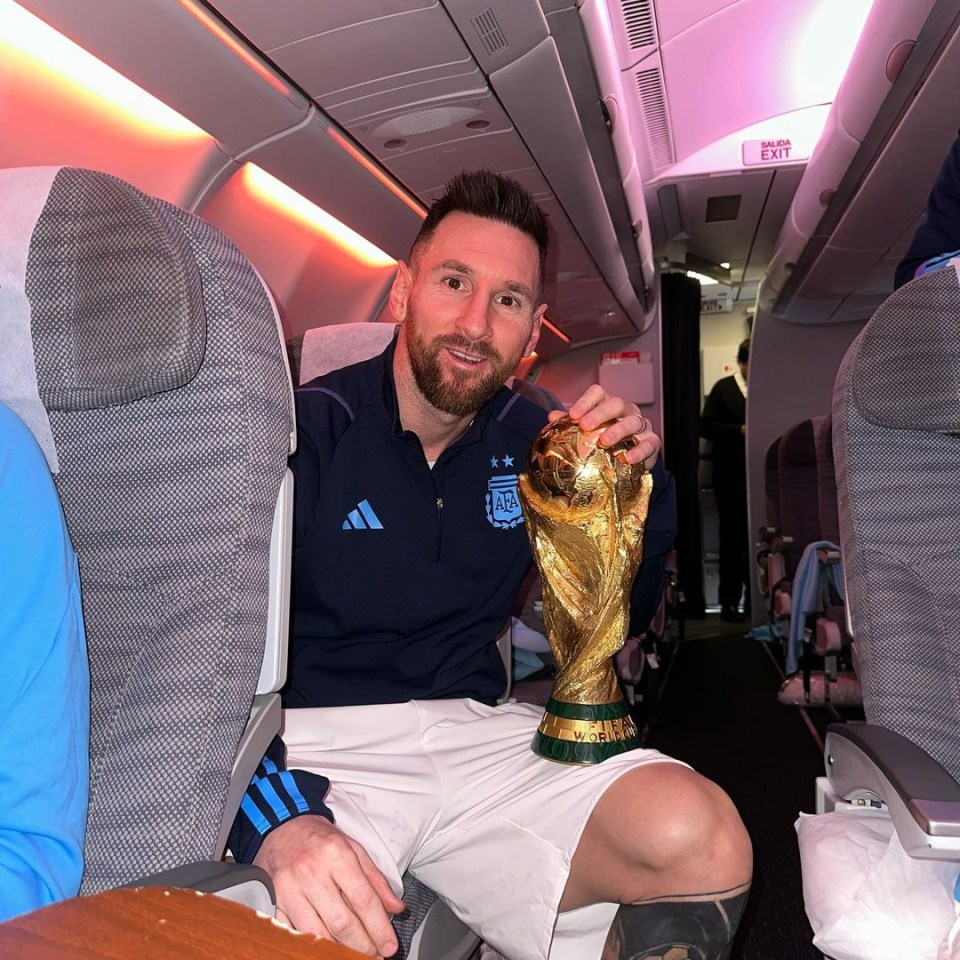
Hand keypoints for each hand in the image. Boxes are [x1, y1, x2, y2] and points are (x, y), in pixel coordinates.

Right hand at [253, 814, 404, 957]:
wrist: (283, 827)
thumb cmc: (321, 839)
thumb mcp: (354, 848)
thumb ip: (376, 880)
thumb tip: (396, 908)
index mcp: (336, 856)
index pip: (363, 900)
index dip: (379, 928)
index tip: (389, 946)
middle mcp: (312, 873)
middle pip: (341, 922)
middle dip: (362, 946)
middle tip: (375, 954)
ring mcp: (290, 890)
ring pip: (317, 934)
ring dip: (339, 951)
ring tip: (354, 954)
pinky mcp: (275, 902)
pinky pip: (294, 933)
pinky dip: (312, 945)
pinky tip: (328, 948)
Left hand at [549, 385, 659, 468]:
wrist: (629, 461)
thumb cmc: (603, 441)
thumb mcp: (586, 433)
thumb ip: (569, 424)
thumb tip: (552, 416)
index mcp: (607, 405)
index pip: (597, 394)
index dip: (585, 402)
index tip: (572, 415)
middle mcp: (626, 411)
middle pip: (616, 404)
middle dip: (600, 413)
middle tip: (585, 425)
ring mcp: (641, 426)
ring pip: (633, 421)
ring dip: (618, 430)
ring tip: (604, 441)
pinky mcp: (652, 442)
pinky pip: (649, 443)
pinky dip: (639, 450)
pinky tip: (627, 458)